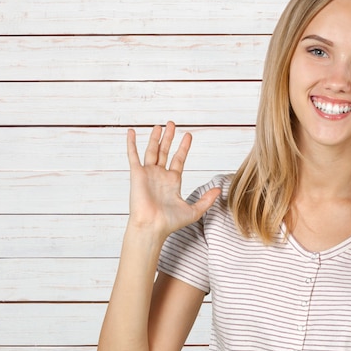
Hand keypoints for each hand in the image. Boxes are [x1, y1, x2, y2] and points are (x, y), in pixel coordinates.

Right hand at [126, 122, 220, 240]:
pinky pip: (133, 155)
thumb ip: (206, 200)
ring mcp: (148, 174)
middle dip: (169, 138)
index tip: (188, 135)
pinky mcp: (137, 174)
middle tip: (172, 124)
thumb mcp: (194, 211)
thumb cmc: (169, 223)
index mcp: (172, 182)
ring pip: (151, 150)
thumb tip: (219, 190)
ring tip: (159, 125)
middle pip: (164, 151)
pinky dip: (131, 143)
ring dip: (155, 138)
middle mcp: (160, 176)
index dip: (183, 147)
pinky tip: (131, 132)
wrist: (152, 227)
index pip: (178, 159)